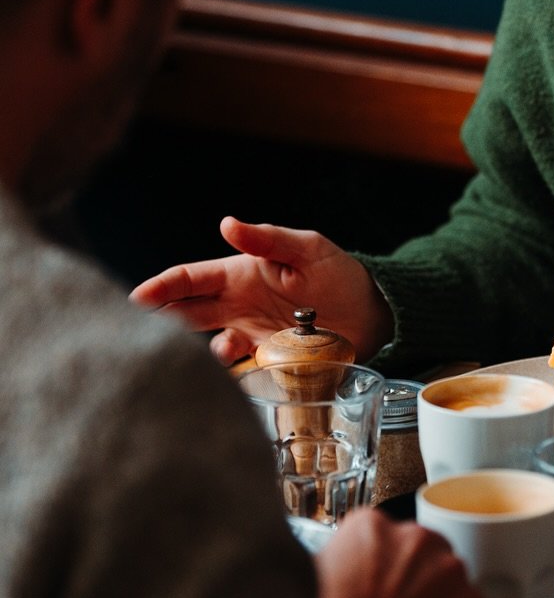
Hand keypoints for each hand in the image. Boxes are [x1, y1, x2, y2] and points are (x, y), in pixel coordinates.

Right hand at [128, 217, 393, 364]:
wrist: (373, 312)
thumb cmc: (339, 272)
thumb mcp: (308, 248)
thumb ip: (268, 239)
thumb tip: (227, 223)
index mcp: (240, 275)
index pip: (190, 279)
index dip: (162, 287)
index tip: (137, 297)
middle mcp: (238, 307)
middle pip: (187, 315)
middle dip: (161, 322)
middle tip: (136, 333)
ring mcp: (252, 336)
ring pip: (210, 346)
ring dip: (197, 352)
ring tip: (196, 354)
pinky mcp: (271, 361)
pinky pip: (241, 370)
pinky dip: (230, 374)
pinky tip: (231, 372)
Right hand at [313, 508, 485, 597]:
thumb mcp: (316, 579)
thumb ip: (344, 561)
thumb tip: (349, 567)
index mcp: (371, 526)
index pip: (386, 536)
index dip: (382, 564)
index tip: (377, 583)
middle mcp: (415, 538)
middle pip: (424, 550)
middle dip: (414, 575)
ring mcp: (448, 568)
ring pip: (449, 577)